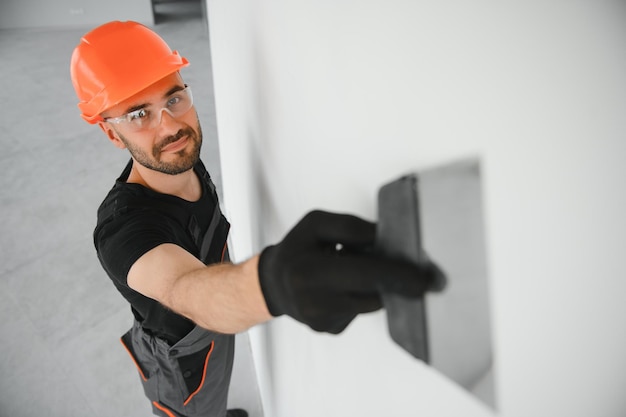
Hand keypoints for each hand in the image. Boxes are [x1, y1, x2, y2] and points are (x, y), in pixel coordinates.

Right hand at [258, 210, 438, 333]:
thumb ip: (351, 227)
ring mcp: (322, 321)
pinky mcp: (328, 330)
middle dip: (398, 285)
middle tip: (424, 280)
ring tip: (357, 271)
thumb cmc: (297, 249)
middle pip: (373, 295)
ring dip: (374, 287)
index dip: (398, 275)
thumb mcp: (316, 223)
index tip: (426, 279)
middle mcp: (314, 303)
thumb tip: (386, 238)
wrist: (274, 283)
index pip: (365, 273)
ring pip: (369, 304)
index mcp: (310, 271)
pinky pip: (358, 312)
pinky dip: (360, 297)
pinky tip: (346, 287)